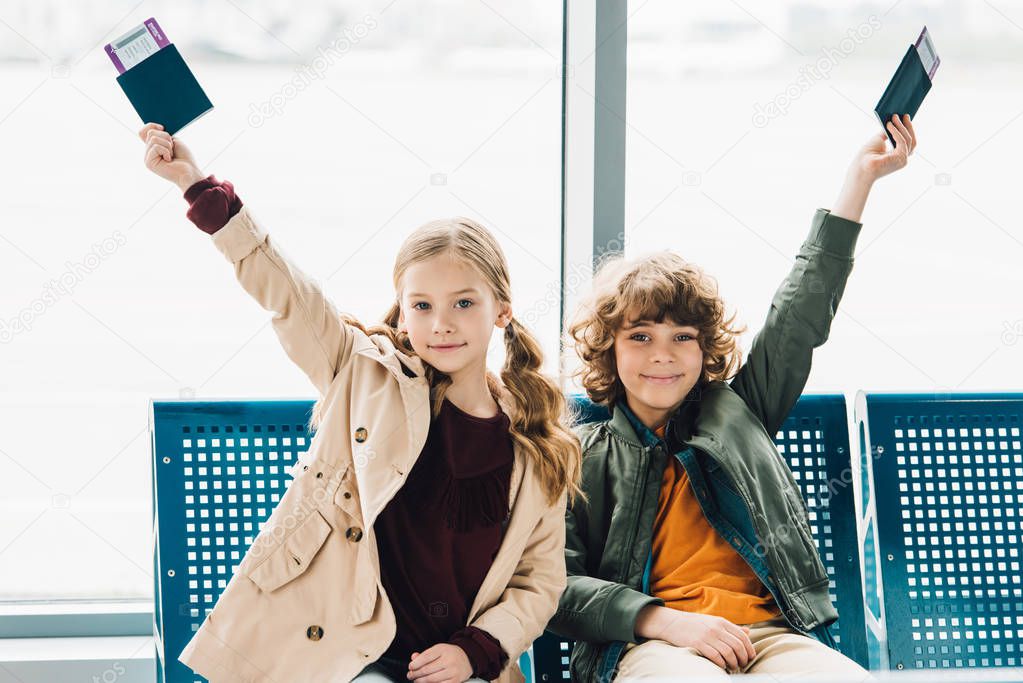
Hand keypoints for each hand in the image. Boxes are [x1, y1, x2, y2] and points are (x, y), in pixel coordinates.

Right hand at [138, 123, 204, 190]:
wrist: (190, 172)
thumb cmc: (185, 158)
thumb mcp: (173, 141)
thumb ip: (161, 135)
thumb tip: (152, 128)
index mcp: (153, 147)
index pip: (143, 132)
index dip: (151, 126)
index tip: (163, 128)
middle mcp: (148, 152)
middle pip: (150, 133)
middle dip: (166, 137)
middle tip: (172, 149)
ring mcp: (147, 158)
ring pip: (153, 139)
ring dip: (168, 145)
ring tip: (171, 155)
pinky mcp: (149, 163)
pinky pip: (156, 147)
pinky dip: (167, 151)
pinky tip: (169, 160)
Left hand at [407, 643, 473, 682]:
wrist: (468, 658)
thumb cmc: (450, 654)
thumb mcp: (438, 649)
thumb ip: (425, 654)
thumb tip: (414, 658)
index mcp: (443, 649)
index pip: (425, 657)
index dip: (415, 663)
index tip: (410, 667)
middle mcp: (448, 659)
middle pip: (427, 669)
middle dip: (415, 674)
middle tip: (411, 675)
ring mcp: (453, 671)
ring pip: (431, 679)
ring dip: (421, 681)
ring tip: (417, 680)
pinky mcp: (455, 681)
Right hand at [636, 605, 755, 672]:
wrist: (673, 623)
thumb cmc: (695, 624)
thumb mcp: (714, 621)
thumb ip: (731, 628)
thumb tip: (748, 632)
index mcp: (722, 622)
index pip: (742, 636)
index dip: (749, 648)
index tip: (750, 657)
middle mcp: (716, 628)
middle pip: (737, 645)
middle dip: (743, 658)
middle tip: (742, 665)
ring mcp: (707, 635)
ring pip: (728, 652)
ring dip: (733, 663)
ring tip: (733, 667)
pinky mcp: (698, 643)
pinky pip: (715, 656)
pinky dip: (722, 663)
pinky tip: (722, 666)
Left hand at [831, 114, 917, 222]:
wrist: (860, 169)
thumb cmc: (866, 157)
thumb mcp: (878, 141)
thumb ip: (887, 133)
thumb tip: (892, 121)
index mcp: (897, 157)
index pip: (907, 142)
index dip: (908, 130)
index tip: (905, 118)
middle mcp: (902, 159)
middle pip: (911, 140)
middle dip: (908, 126)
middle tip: (904, 115)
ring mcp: (903, 160)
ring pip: (908, 139)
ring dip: (901, 126)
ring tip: (894, 117)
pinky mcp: (901, 158)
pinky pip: (902, 141)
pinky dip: (896, 131)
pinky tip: (889, 125)